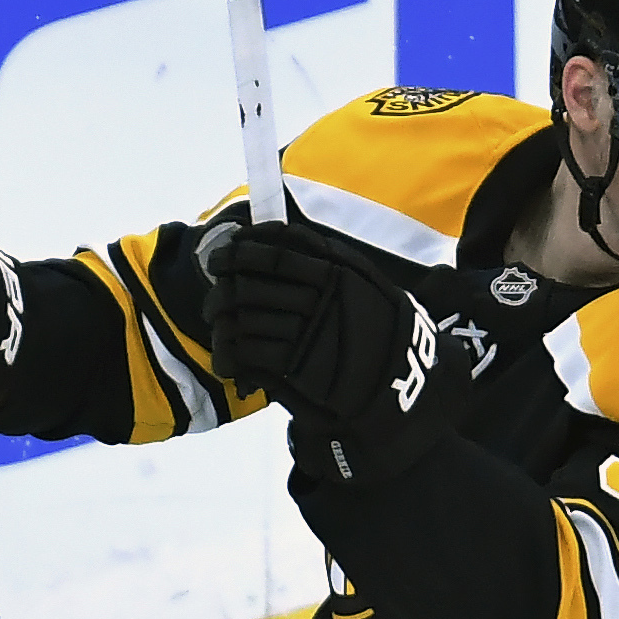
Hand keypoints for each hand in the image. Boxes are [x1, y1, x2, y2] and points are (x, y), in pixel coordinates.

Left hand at [205, 218, 448, 417]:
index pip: (278, 249)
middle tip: (215, 289)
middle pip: (252, 282)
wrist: (403, 381)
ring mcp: (309, 332)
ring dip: (223, 319)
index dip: (244, 248)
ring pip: (245, 316)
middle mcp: (321, 296)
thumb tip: (282, 237)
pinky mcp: (298, 367)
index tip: (227, 250)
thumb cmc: (382, 330)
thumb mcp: (366, 282)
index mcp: (338, 270)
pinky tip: (230, 357)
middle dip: (225, 284)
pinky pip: (249, 352)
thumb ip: (331, 259)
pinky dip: (231, 353)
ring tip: (218, 321)